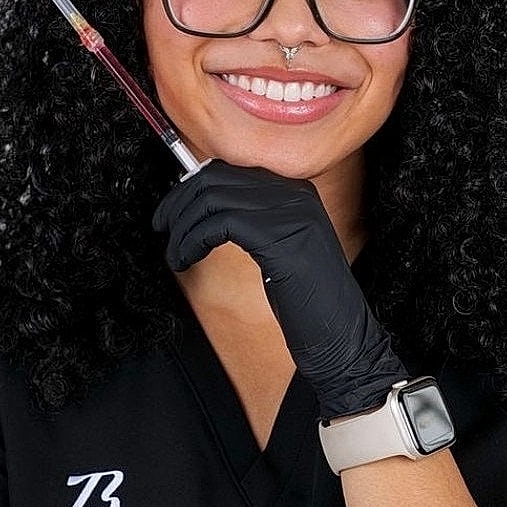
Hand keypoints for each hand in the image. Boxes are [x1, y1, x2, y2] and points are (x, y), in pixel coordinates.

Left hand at [152, 160, 405, 417]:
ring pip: (212, 199)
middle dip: (180, 202)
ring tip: (176, 254)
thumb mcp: (282, 247)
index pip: (230, 169)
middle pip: (216, 178)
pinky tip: (186, 260)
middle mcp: (295, 194)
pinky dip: (191, 241)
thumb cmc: (308, 300)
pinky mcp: (278, 239)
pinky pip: (218, 224)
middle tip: (164, 229)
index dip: (192, 186)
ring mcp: (289, 214)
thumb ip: (253, 219)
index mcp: (296, 191)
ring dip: (183, 228)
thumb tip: (202, 201)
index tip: (173, 211)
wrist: (342, 336)